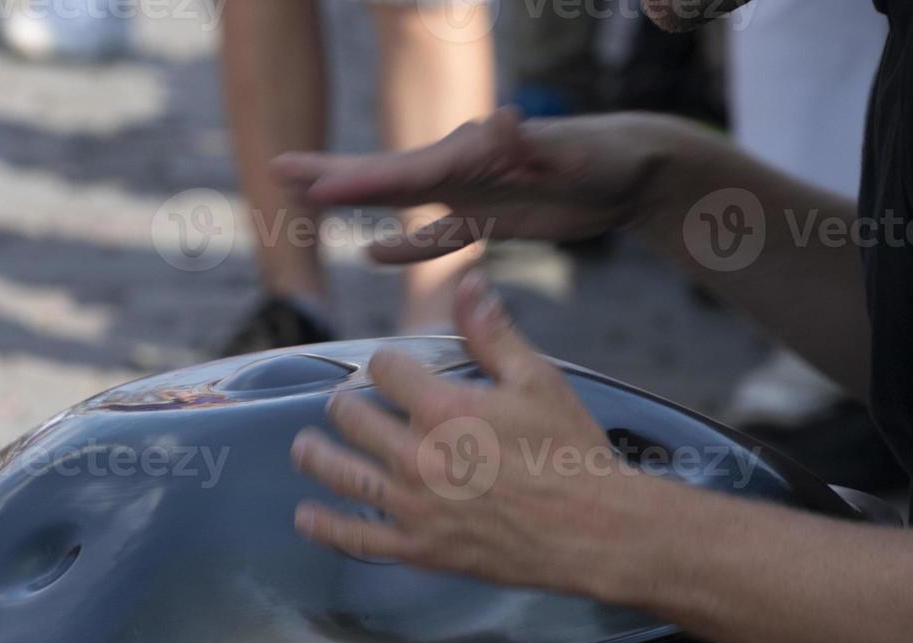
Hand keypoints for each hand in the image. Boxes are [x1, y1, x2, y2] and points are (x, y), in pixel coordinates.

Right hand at [272, 109, 679, 263]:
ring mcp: (471, 192)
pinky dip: (406, 247)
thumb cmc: (604, 157)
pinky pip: (438, 235)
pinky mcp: (490, 217)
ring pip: (400, 202)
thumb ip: (529, 141)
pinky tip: (374, 255)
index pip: (401, 173)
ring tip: (307, 200)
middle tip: (278, 167)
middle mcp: (460, 168)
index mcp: (470, 155)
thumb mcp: (568, 150)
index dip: (354, 181)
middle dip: (332, 176)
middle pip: (384, 177)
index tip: (307, 183)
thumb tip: (499, 117)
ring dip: (356, 202)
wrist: (634, 169)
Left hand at [290, 273, 662, 598]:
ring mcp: (413, 505)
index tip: (390, 370)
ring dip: (316, 456)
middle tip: (343, 407)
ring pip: (341, 474)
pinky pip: (357, 538)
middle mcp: (417, 454)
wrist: (594, 529)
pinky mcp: (419, 548)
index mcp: (443, 407)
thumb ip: (493, 333)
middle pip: (352, 418)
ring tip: (304, 447)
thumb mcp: (538, 380)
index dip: (386, 364)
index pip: (385, 369)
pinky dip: (325, 526)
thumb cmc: (570, 452)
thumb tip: (468, 283)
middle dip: (345, 406)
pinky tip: (306, 516)